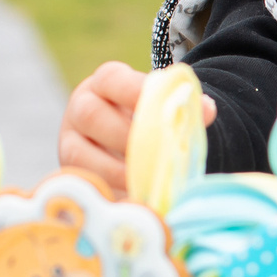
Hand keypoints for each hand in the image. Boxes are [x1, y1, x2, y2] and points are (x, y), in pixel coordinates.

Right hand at [59, 61, 215, 196]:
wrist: (124, 140)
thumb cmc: (147, 119)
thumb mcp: (161, 106)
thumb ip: (181, 106)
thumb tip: (206, 109)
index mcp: (104, 83)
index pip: (112, 79)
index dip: (134, 90)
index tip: (162, 104)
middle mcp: (81, 107)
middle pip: (92, 116)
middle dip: (126, 136)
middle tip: (156, 152)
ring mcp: (70, 140)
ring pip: (80, 153)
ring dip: (116, 170)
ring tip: (148, 180)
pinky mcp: (70, 170)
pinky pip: (84, 181)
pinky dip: (110, 190)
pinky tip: (135, 197)